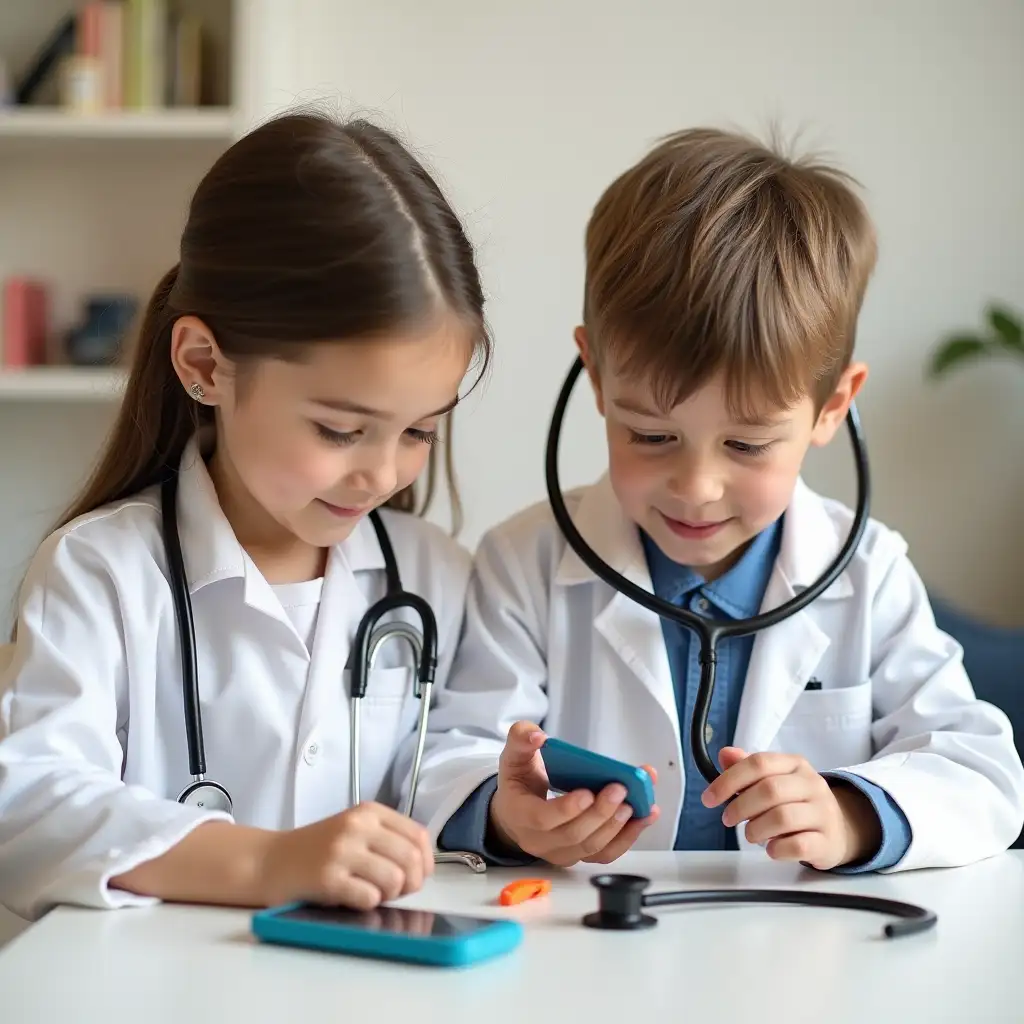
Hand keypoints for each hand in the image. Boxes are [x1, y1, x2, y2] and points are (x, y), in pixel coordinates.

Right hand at [258, 802, 433, 908]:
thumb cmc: (318, 850)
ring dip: (388, 895)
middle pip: (410, 860)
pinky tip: (353, 897)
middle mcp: (357, 826)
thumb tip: (423, 867)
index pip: (418, 836)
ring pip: (394, 880)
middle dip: (410, 883)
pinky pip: (369, 897)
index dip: (425, 862)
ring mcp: (341, 851)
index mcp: (369, 811)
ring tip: (370, 892)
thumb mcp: (356, 830)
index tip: (417, 876)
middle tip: (394, 891)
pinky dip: (368, 904)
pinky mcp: (327, 878)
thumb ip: (389, 839)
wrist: (269, 861)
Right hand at [488, 721, 660, 866]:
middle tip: (620, 788)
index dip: (567, 809)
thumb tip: (538, 735)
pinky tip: (644, 816)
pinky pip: (607, 854)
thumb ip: (521, 739)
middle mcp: (541, 841)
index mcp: (521, 815)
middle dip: (601, 813)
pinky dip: (629, 837)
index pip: (543, 820)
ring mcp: (563, 852)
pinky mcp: (581, 855)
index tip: (588, 792)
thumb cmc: (519, 783)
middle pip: (575, 835)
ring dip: (619, 826)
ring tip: (637, 802)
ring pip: (593, 848)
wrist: (518, 811)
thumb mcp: (514, 755)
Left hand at [701, 747, 880, 869]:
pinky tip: (771, 848)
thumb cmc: (797, 802)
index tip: (709, 798)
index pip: (759, 763)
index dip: (729, 780)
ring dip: (756, 829)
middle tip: (728, 819)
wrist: (840, 829)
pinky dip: (778, 848)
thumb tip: (725, 754)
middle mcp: (812, 785)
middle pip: (769, 790)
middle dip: (740, 806)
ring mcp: (822, 813)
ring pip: (783, 817)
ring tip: (750, 834)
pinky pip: (799, 845)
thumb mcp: (775, 779)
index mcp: (795, 764)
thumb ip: (747, 768)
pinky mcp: (827, 841)